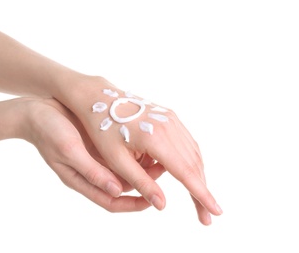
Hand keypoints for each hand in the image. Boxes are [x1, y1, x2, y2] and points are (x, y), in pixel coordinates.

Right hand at [21, 98, 165, 211]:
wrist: (38, 111)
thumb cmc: (49, 131)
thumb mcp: (69, 151)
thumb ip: (92, 171)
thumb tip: (116, 191)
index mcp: (82, 180)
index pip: (111, 202)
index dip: (133, 205)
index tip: (153, 201)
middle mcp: (92, 172)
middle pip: (123, 186)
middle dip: (144, 183)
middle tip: (164, 171)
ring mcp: (96, 158)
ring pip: (124, 169)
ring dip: (142, 165)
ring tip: (160, 156)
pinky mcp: (98, 144)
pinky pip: (120, 152)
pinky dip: (134, 150)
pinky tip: (146, 142)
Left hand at [60, 77, 222, 224]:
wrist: (100, 99)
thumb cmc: (103, 130)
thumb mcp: (117, 160)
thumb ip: (141, 182)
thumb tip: (162, 206)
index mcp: (155, 139)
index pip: (185, 173)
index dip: (202, 195)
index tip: (216, 212)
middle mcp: (169, 126)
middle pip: (194, 165)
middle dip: (201, 191)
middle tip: (206, 216)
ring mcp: (171, 119)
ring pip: (193, 154)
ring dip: (198, 177)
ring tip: (199, 200)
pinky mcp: (170, 117)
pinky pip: (187, 143)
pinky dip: (190, 162)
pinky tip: (189, 176)